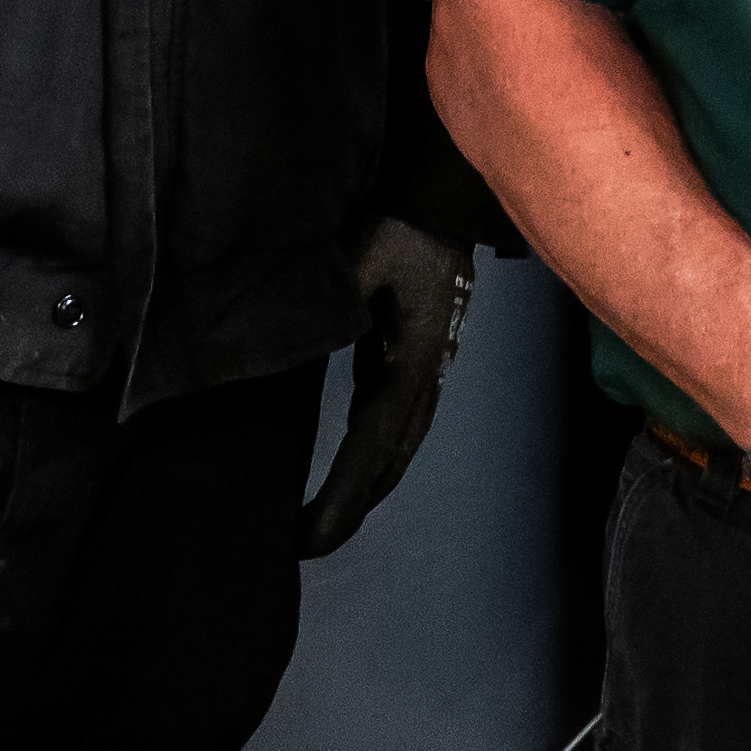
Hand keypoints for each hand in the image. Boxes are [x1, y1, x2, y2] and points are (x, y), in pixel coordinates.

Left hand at [299, 221, 476, 556]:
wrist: (442, 204)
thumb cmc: (400, 225)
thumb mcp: (362, 256)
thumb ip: (339, 300)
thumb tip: (312, 343)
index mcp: (412, 362)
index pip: (373, 444)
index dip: (343, 495)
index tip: (311, 534)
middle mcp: (424, 380)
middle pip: (388, 462)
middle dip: (352, 508)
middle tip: (308, 546)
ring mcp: (423, 375)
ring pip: (395, 450)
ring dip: (365, 490)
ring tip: (324, 524)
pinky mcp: (411, 363)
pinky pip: (391, 425)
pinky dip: (371, 460)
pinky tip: (352, 474)